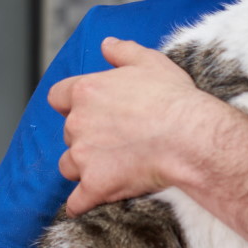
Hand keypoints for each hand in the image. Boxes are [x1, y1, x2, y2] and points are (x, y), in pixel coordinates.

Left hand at [48, 37, 209, 215]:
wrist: (189, 137)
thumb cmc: (173, 98)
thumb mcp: (150, 61)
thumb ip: (123, 51)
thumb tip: (106, 44)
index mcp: (86, 91)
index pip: (58, 97)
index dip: (70, 104)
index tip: (86, 109)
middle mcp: (78, 123)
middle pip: (68, 133)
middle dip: (85, 136)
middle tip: (114, 138)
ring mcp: (84, 157)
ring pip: (68, 166)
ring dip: (83, 167)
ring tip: (109, 167)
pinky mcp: (94, 186)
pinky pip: (76, 201)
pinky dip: (81, 203)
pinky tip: (90, 201)